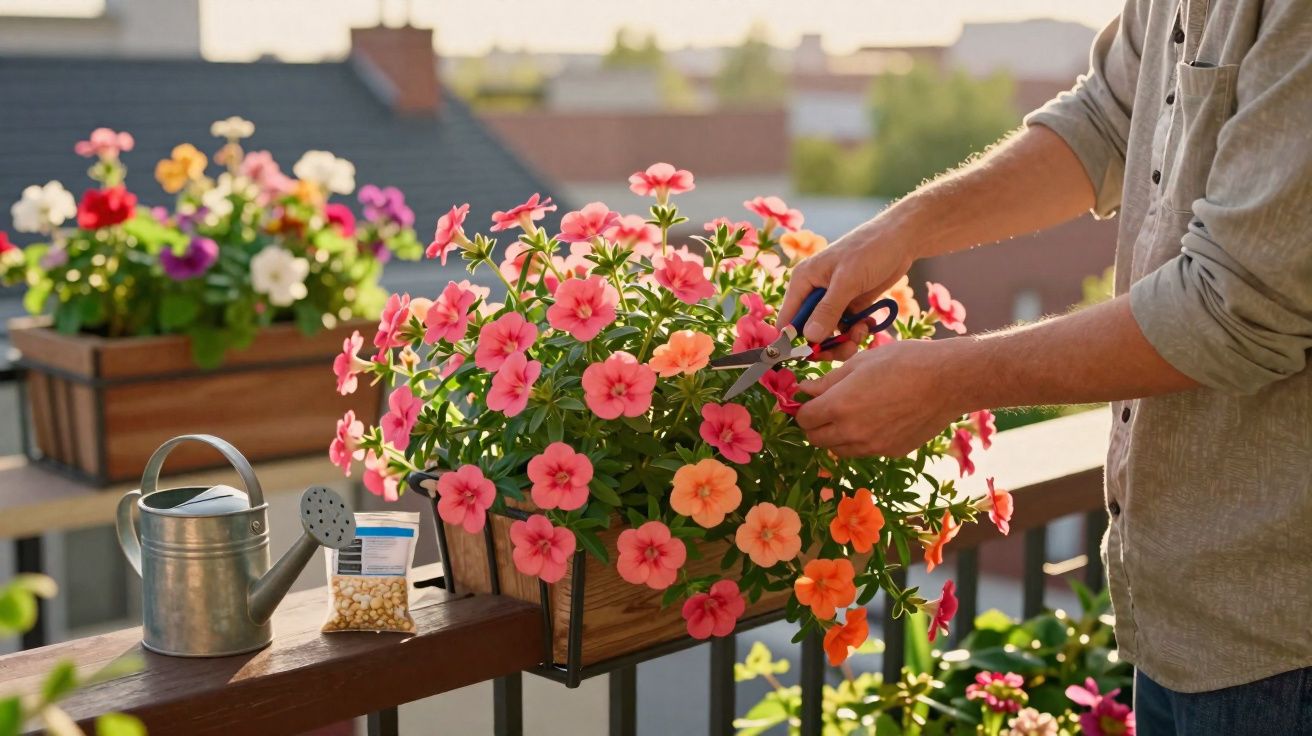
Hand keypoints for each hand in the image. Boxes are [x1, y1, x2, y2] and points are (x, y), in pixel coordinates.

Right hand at [778, 216, 916, 359]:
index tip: (813, 356)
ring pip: (829, 334)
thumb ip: (828, 310)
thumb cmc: (870, 250)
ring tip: (861, 332)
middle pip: (808, 332)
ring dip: (844, 340)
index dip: (795, 342)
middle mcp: (814, 293)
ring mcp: (832, 300)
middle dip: (826, 344)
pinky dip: (856, 332)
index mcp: (803, 282)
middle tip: (847, 347)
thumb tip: (809, 338)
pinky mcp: (850, 305)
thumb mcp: (847, 280)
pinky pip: (846, 328)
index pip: (788, 320)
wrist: (901, 239)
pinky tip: (868, 324)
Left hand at [795, 340, 965, 457]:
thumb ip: (827, 382)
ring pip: (839, 449)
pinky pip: (865, 450)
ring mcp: (873, 446)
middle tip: (827, 407)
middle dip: (816, 424)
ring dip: (836, 435)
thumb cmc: (903, 362)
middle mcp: (852, 432)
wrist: (947, 380)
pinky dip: (861, 440)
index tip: (810, 400)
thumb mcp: (859, 363)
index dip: (803, 409)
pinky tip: (877, 419)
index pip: (804, 419)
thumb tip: (804, 391)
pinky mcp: (891, 451)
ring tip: (853, 413)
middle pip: (816, 439)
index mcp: (839, 406)